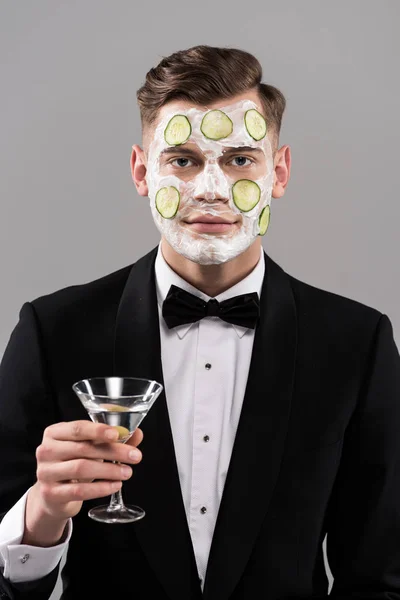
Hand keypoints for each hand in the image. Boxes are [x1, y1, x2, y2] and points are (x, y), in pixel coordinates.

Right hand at [23, 421, 142, 545]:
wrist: (54, 495)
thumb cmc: (74, 463)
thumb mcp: (90, 448)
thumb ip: (112, 439)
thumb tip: (137, 433)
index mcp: (55, 432)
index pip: (77, 428)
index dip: (98, 430)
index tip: (117, 434)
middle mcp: (46, 450)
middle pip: (83, 449)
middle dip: (113, 452)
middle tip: (135, 456)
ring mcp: (45, 472)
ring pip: (81, 468)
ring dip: (109, 470)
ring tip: (127, 472)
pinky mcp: (50, 493)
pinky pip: (79, 490)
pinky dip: (101, 488)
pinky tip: (115, 485)